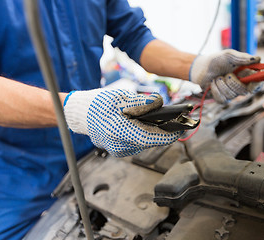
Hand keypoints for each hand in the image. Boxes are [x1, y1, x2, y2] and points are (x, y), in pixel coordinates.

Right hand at [63, 89, 181, 156]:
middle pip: (150, 140)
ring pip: (145, 142)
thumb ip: (142, 102)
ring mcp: (119, 150)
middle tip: (174, 120)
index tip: (181, 127)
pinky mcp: (120, 151)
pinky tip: (146, 124)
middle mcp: (120, 146)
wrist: (82, 115)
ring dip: (154, 132)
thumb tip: (159, 104)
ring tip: (162, 120)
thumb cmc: (99, 104)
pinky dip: (145, 134)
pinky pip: (138, 143)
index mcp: (119, 131)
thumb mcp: (121, 97)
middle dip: (163, 130)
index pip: (151, 137)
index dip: (169, 133)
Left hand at [190, 49, 260, 101]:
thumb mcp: (229, 56)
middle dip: (234, 83)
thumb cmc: (216, 61)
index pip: (258, 83)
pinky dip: (215, 90)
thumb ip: (242, 58)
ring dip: (222, 85)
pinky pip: (222, 99)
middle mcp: (241, 85)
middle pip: (244, 91)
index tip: (253, 81)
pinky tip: (213, 84)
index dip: (257, 84)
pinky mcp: (222, 99)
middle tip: (227, 75)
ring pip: (232, 95)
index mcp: (246, 75)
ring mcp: (232, 94)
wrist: (201, 68)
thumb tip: (258, 59)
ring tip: (217, 77)